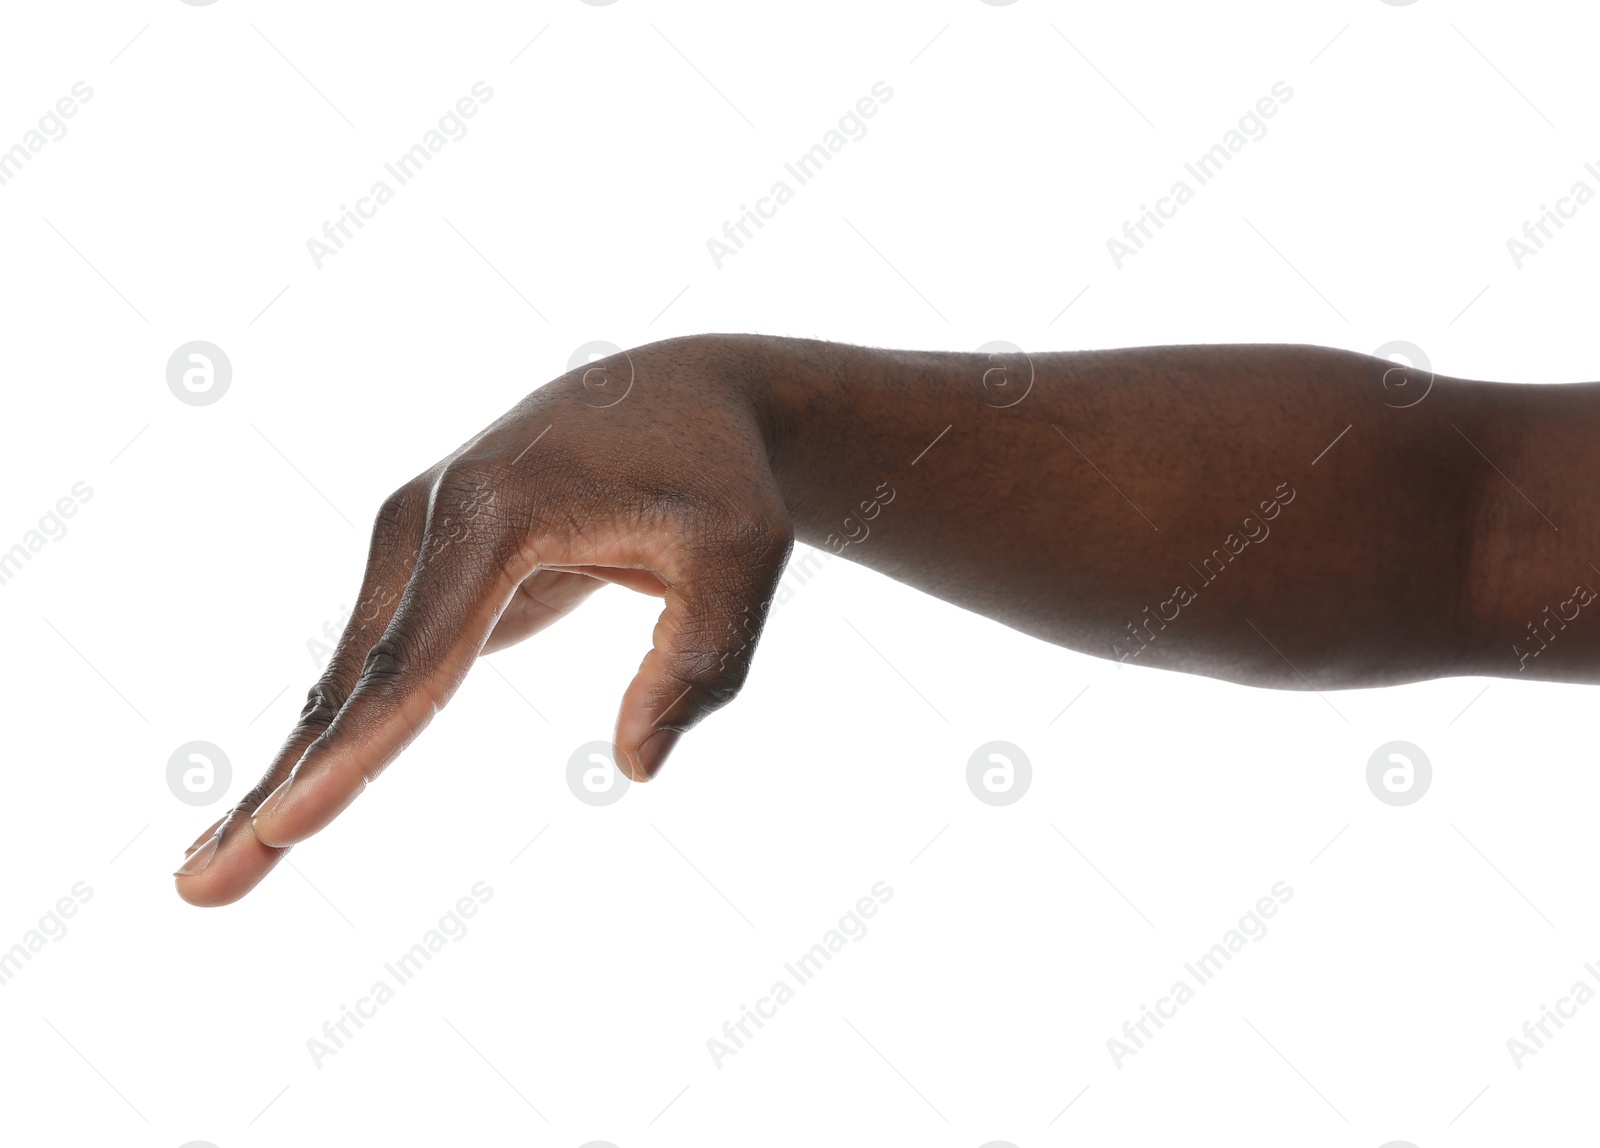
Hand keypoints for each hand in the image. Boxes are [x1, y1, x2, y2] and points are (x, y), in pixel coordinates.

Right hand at [175, 336, 792, 905]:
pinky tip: (272, 802)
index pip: (422, 661)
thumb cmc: (719, 484)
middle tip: (199, 891)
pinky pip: (366, 666)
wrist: (683, 398)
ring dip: (276, 777)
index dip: (360, 754)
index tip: (290, 828)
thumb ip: (697, 665)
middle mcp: (430, 517)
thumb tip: (634, 767)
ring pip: (341, 681)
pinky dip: (319, 739)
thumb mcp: (741, 563)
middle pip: (353, 681)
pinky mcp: (419, 563)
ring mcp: (411, 536)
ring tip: (206, 876)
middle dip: (280, 789)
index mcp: (499, 513)